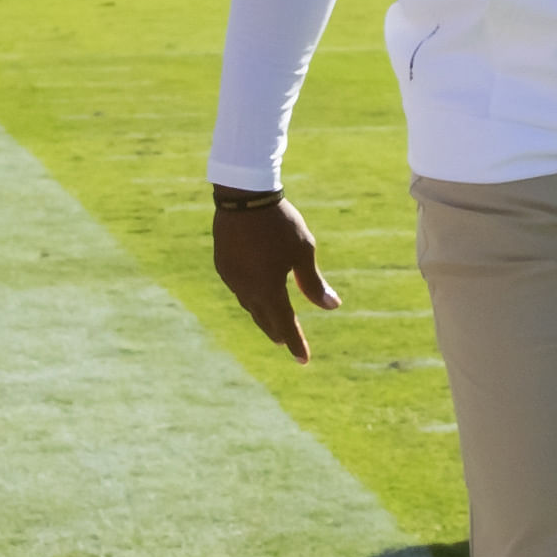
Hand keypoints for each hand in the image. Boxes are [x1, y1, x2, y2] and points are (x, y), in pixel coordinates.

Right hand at [212, 193, 339, 360]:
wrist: (243, 196)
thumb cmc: (280, 224)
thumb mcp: (303, 252)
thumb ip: (314, 283)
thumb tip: (333, 307)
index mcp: (268, 289)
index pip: (285, 324)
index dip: (296, 343)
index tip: (304, 360)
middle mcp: (246, 289)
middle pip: (263, 318)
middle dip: (276, 331)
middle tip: (286, 343)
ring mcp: (231, 277)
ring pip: (249, 304)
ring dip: (262, 314)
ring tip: (271, 320)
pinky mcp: (223, 264)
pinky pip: (238, 288)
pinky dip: (250, 296)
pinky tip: (255, 292)